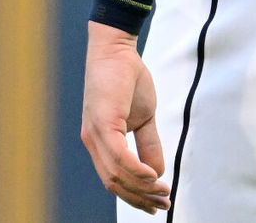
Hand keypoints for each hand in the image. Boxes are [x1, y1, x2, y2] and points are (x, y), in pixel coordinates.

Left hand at [82, 21, 170, 213]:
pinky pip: (119, 157)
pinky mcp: (103, 123)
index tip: (155, 205)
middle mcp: (93, 142)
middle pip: (114, 184)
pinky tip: (152, 176)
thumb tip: (157, 172)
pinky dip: (136, 171)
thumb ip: (148, 144)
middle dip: (139, 199)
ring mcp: (95, 134)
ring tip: (162, 192)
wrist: (116, 48)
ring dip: (141, 188)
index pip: (114, 179)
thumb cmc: (127, 78)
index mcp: (100, 141)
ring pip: (116, 175)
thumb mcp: (143, 117)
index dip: (134, 196)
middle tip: (162, 206)